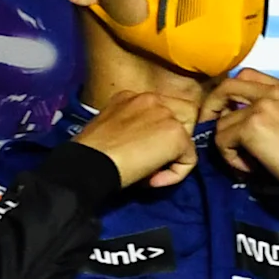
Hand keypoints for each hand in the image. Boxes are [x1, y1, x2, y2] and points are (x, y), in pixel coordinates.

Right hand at [73, 89, 200, 188]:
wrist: (90, 162)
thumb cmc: (91, 152)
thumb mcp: (109, 128)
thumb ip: (130, 128)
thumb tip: (142, 144)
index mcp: (132, 97)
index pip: (157, 118)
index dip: (150, 140)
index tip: (135, 155)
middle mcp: (152, 100)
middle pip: (173, 129)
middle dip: (162, 150)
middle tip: (143, 166)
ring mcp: (167, 116)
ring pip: (182, 144)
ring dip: (167, 163)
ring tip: (146, 174)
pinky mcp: (177, 135)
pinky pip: (188, 160)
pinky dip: (174, 176)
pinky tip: (152, 181)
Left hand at [207, 69, 278, 200]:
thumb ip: (274, 111)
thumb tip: (242, 120)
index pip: (247, 76)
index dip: (231, 93)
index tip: (229, 111)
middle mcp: (273, 92)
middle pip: (226, 86)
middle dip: (212, 107)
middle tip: (214, 129)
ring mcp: (261, 108)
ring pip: (221, 121)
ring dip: (228, 145)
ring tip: (248, 162)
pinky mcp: (251, 127)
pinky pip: (222, 141)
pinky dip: (231, 158)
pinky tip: (251, 168)